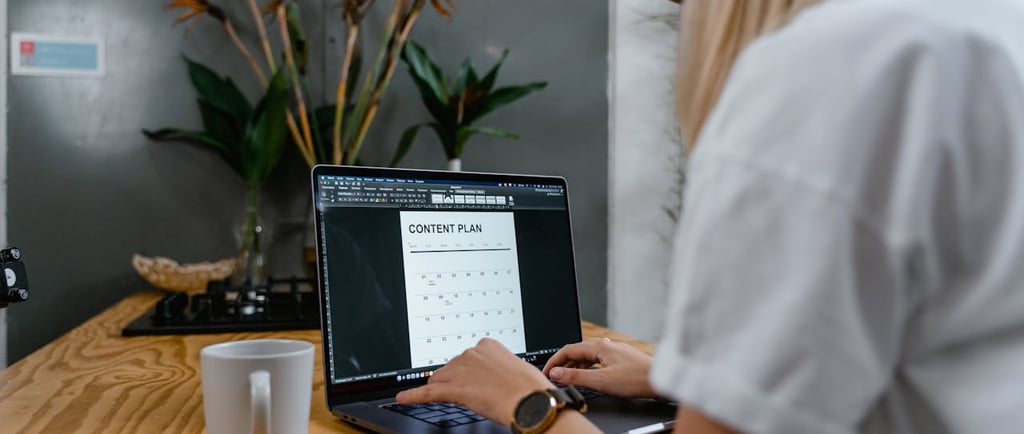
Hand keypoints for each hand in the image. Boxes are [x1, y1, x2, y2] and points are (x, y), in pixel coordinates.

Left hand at [396, 338, 553, 425]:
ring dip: (442, 389)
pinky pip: (427, 393)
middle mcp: (471, 353)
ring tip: (455, 400)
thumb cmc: (530, 389)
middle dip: (454, 381)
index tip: (471, 380)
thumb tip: (495, 379)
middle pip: (449, 368)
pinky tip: (403, 397)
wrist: (531, 402)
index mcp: (487, 345)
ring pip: (439, 380)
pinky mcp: (454, 389)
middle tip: (472, 395)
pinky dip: (413, 396)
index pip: (465, 359)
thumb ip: (499, 370)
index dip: (467, 373)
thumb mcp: (516, 370)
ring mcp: (461, 370)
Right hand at [542, 338, 656, 398]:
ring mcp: (615, 351)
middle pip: (578, 351)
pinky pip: (599, 360)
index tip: (546, 372)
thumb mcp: (601, 380)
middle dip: (563, 363)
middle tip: (555, 376)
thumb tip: (556, 373)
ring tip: (569, 378)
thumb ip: (576, 377)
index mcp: (599, 346)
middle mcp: (607, 345)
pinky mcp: (622, 358)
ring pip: (589, 356)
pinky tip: (590, 375)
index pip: (568, 349)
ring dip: (576, 366)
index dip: (554, 361)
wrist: (661, 381)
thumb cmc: (636, 379)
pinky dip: (588, 367)